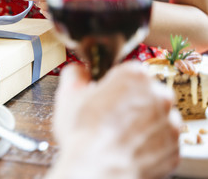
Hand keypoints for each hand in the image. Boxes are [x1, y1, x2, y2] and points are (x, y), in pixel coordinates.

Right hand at [48, 62, 180, 178]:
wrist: (99, 170)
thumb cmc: (84, 134)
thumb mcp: (68, 95)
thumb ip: (75, 74)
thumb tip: (79, 72)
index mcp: (134, 76)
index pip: (128, 72)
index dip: (114, 86)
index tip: (105, 96)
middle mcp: (158, 95)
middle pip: (146, 93)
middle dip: (131, 103)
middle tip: (111, 117)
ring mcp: (169, 123)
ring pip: (157, 117)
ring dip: (142, 123)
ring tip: (119, 136)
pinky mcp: (174, 148)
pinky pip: (162, 141)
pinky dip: (149, 144)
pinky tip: (129, 148)